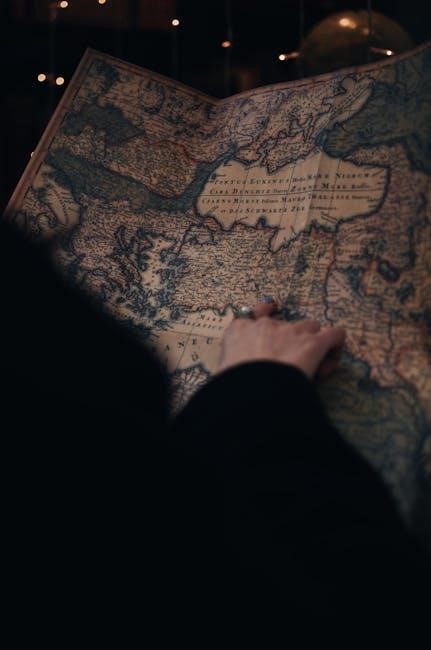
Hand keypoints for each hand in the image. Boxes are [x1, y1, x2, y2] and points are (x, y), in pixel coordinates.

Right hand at [217, 301, 345, 378]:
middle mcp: (266, 325)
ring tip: (312, 367)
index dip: (264, 328)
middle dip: (289, 341)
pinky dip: (335, 347)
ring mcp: (292, 331)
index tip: (268, 344)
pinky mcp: (314, 342)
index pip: (253, 316)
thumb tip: (231, 378)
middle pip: (285, 324)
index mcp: (239, 330)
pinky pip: (335, 334)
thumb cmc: (232, 384)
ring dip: (312, 342)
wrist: (251, 388)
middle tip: (289, 366)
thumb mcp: (221, 372)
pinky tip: (328, 364)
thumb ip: (229, 366)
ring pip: (311, 327)